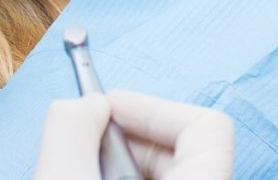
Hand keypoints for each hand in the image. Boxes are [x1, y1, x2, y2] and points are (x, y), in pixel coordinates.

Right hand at [34, 91, 234, 179]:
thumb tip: (81, 105)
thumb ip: (71, 131)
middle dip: (124, 135)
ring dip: (113, 162)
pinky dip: (114, 179)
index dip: (152, 107)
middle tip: (82, 145)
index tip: (107, 109)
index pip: (206, 125)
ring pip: (158, 172)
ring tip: (78, 172)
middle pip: (179, 146)